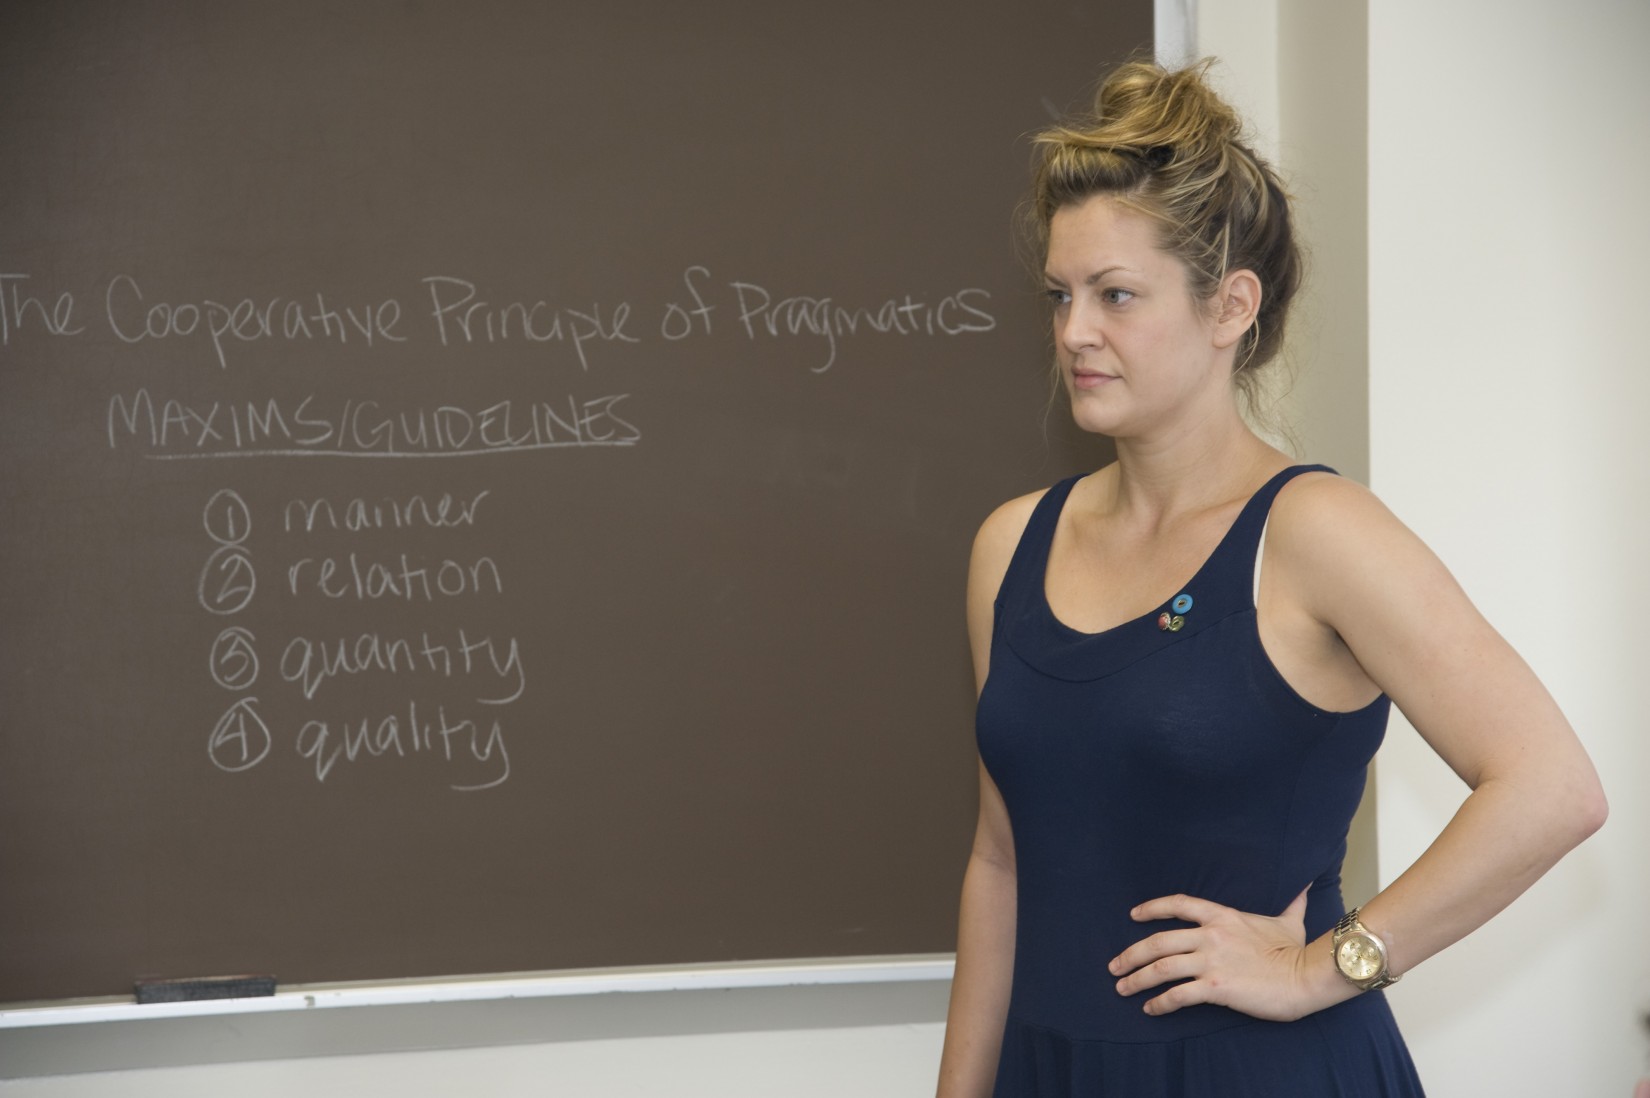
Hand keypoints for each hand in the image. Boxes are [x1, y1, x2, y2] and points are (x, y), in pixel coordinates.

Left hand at [1108, 889, 1325, 1021]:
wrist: (1307, 976)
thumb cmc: (1297, 950)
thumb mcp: (1289, 920)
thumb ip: (1291, 902)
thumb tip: (1304, 886)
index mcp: (1222, 916)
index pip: (1178, 904)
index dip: (1152, 908)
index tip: (1133, 915)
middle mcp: (1210, 935)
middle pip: (1158, 940)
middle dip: (1131, 954)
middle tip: (1115, 966)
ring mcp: (1211, 961)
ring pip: (1161, 967)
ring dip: (1137, 979)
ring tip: (1122, 988)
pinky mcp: (1216, 987)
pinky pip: (1178, 995)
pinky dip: (1160, 1003)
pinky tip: (1150, 1009)